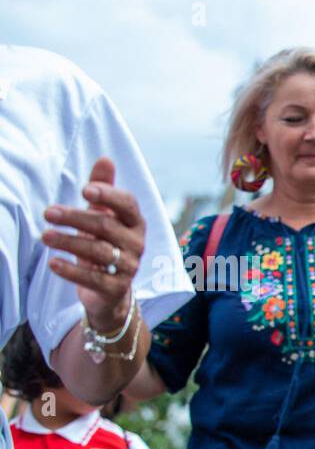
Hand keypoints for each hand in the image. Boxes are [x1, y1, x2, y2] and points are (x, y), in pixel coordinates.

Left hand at [41, 157, 145, 331]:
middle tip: (48, 213)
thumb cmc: (105, 243)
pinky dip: (72, 271)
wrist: (111, 289)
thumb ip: (103, 189)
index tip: (85, 190)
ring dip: (68, 242)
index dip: (108, 196)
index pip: (127, 205)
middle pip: (106, 227)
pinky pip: (94, 279)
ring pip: (98, 252)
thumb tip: (105, 159)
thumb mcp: (104, 215)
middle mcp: (136, 244)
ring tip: (44, 236)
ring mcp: (128, 267)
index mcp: (135, 222)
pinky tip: (53, 263)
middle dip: (75, 218)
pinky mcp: (116, 288)